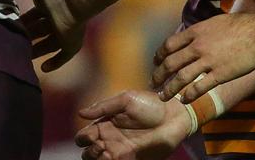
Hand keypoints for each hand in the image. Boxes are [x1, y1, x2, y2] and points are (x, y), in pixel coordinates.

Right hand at [19, 0, 84, 71]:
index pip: (35, 15)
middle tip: (15, 48)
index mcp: (50, 5)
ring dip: (38, 51)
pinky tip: (44, 68)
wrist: (71, 1)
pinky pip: (64, 55)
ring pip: (50, 44)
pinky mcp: (73, 43)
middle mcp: (58, 18)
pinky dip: (55, 62)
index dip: (25, 22)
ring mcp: (67, 31)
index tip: (13, 28)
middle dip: (29, 38)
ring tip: (24, 61)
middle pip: (41, 31)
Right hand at [75, 89, 191, 159]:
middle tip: (101, 144)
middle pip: (87, 152)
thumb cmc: (151, 105)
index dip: (83, 138)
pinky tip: (114, 156)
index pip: (84, 136)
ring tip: (108, 152)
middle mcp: (110, 140)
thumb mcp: (126, 100)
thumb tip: (80, 113)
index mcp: (106, 124)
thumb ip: (104, 107)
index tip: (93, 134)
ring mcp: (120, 152)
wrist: (174, 118)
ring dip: (96, 158)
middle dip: (89, 151)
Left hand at [152, 13, 254, 101]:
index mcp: (196, 32)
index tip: (156, 62)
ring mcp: (208, 61)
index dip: (159, 55)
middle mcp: (198, 46)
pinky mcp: (219, 74)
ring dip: (169, 89)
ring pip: (181, 78)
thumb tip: (194, 36)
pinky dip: (189, 95)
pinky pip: (199, 87)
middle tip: (154, 83)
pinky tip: (185, 100)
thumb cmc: (241, 25)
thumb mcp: (215, 22)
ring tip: (163, 96)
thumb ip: (202, 31)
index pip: (169, 44)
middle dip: (159, 75)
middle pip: (171, 63)